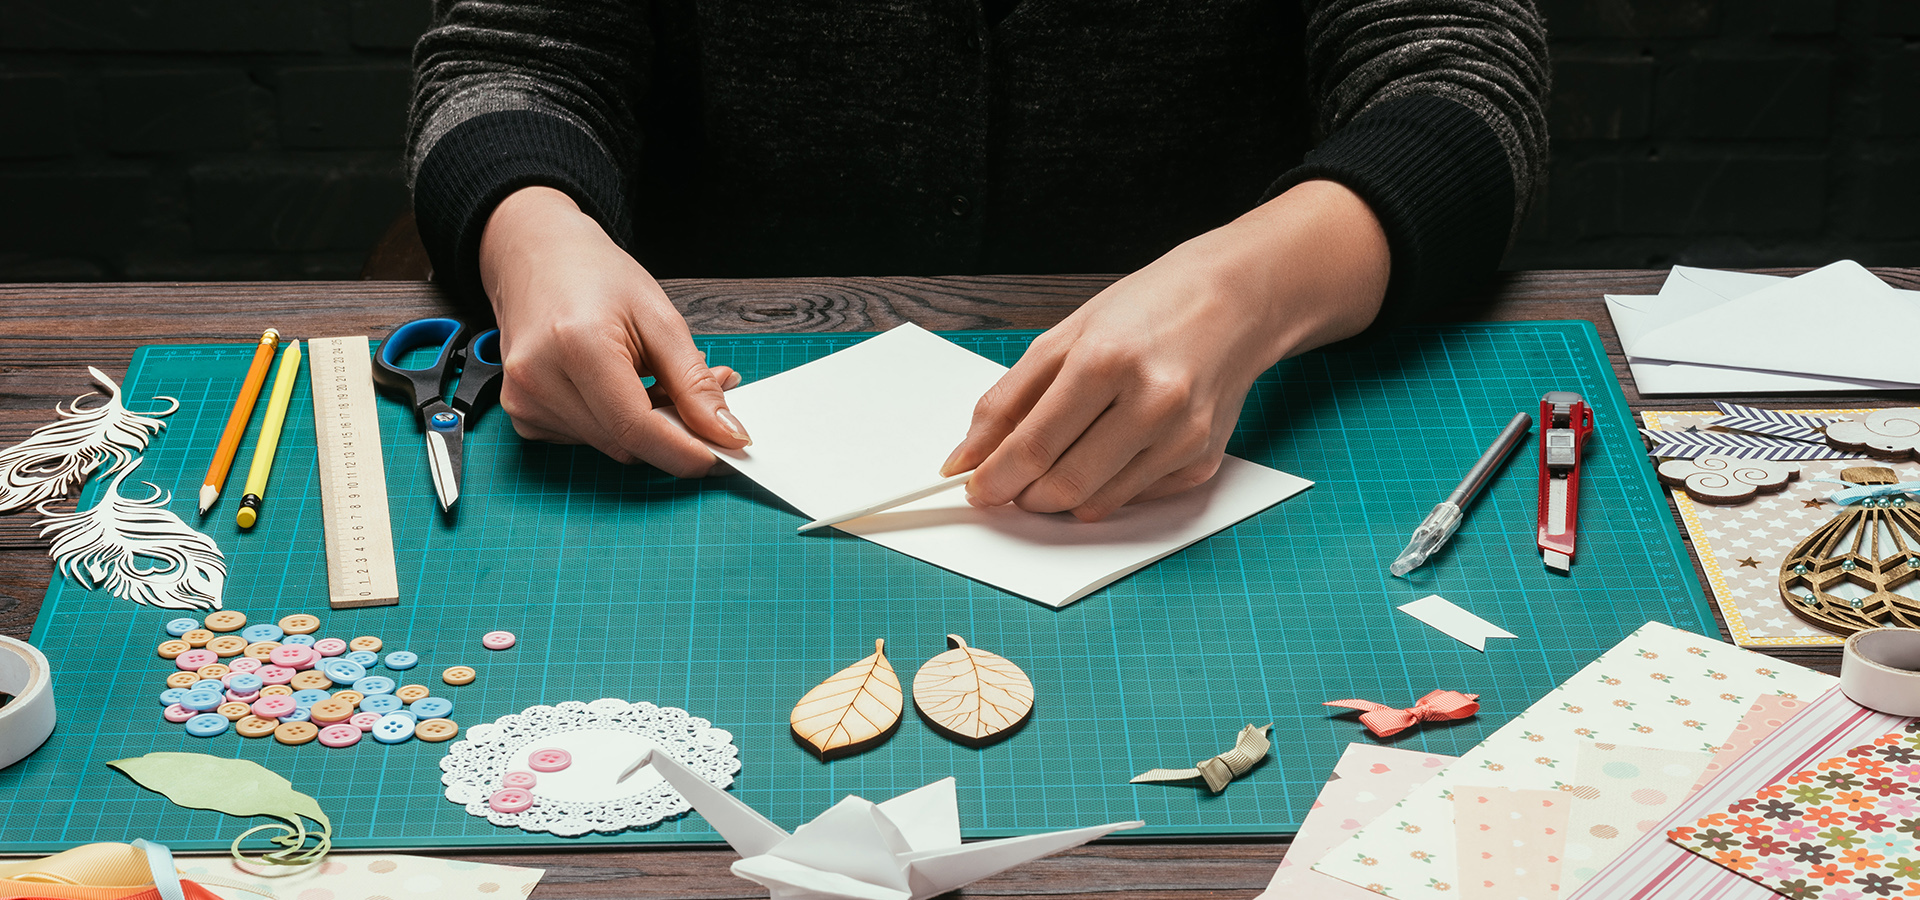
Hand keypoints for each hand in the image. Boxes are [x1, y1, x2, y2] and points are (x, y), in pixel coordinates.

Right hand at [478, 186, 749, 475]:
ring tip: (654, 376)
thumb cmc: (596, 277)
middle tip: (703, 397)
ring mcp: (524, 402)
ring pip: (611, 446)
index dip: (687, 450)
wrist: (538, 258)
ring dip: (646, 427)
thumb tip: (726, 434)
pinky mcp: (524, 415)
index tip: (728, 453)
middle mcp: (539, 379)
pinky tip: (619, 387)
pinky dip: (616, 424)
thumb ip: (694, 382)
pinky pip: (589, 439)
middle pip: (626, 444)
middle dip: (674, 432)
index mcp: (575, 345)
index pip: (636, 428)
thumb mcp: (660, 318)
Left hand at [941, 179, 1390, 519]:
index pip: (1034, 445)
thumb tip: (965, 459)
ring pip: (1096, 502)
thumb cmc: (1146, 312)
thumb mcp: (1065, 338)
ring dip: (1061, 495)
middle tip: (1010, 482)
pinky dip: (1106, 487)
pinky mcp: (1203, 461)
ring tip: (1058, 459)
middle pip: (1063, 484)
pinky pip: (1133, 498)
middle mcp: (1152, 402)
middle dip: (1023, 494)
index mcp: (1108, 360)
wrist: (1238, 302)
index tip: (974, 488)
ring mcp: (1184, 437)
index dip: (994, 477)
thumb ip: (1008, 400)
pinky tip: (1110, 450)